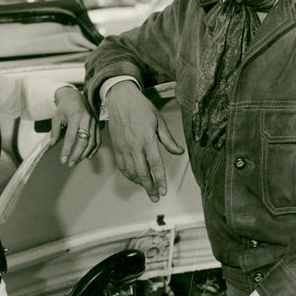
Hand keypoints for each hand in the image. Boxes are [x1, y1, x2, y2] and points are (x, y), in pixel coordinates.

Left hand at [49, 86, 99, 165]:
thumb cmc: (64, 107)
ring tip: (76, 161)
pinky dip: (93, 150)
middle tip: (70, 163)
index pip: (71, 137)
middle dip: (77, 155)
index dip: (67, 150)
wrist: (75, 96)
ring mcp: (94, 122)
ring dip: (85, 154)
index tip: (63, 160)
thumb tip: (51, 145)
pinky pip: (98, 140)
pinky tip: (87, 156)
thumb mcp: (56, 117)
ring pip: (92, 142)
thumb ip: (55, 131)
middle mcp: (86, 119)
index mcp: (75, 116)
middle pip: (84, 141)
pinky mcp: (97, 125)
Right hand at [104, 81, 182, 201]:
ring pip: (131, 172)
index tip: (163, 191)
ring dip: (139, 182)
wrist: (120, 99)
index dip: (159, 180)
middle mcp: (134, 146)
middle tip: (155, 197)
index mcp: (147, 139)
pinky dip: (128, 175)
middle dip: (149, 187)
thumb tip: (179, 152)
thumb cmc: (141, 108)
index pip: (155, 165)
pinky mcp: (116, 147)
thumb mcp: (159, 121)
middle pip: (142, 173)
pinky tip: (134, 178)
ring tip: (147, 188)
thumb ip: (168, 139)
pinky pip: (121, 166)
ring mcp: (123, 147)